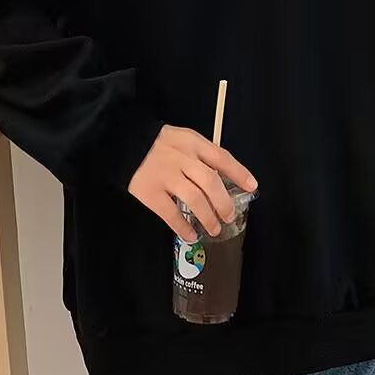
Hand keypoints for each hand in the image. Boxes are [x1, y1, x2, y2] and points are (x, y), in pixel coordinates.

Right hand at [128, 125, 256, 242]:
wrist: (123, 142)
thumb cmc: (159, 144)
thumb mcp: (184, 139)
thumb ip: (201, 155)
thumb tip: (225, 178)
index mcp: (192, 143)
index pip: (221, 157)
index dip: (239, 173)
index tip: (252, 186)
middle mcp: (181, 159)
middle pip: (210, 181)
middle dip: (223, 202)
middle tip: (230, 215)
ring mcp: (165, 176)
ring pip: (194, 198)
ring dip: (208, 216)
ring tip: (214, 228)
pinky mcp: (149, 192)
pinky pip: (170, 213)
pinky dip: (182, 227)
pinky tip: (191, 235)